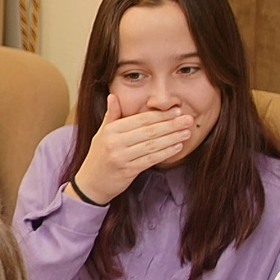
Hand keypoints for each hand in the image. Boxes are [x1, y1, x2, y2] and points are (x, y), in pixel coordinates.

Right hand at [71, 96, 199, 204]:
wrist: (90, 183)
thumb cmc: (98, 156)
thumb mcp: (102, 133)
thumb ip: (111, 115)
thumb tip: (113, 96)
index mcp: (111, 130)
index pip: (141, 119)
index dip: (160, 114)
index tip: (176, 110)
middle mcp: (115, 142)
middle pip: (149, 131)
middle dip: (171, 124)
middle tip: (188, 119)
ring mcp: (121, 157)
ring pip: (152, 145)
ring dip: (172, 138)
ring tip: (187, 132)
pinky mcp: (128, 171)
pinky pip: (150, 159)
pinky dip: (165, 153)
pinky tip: (177, 147)